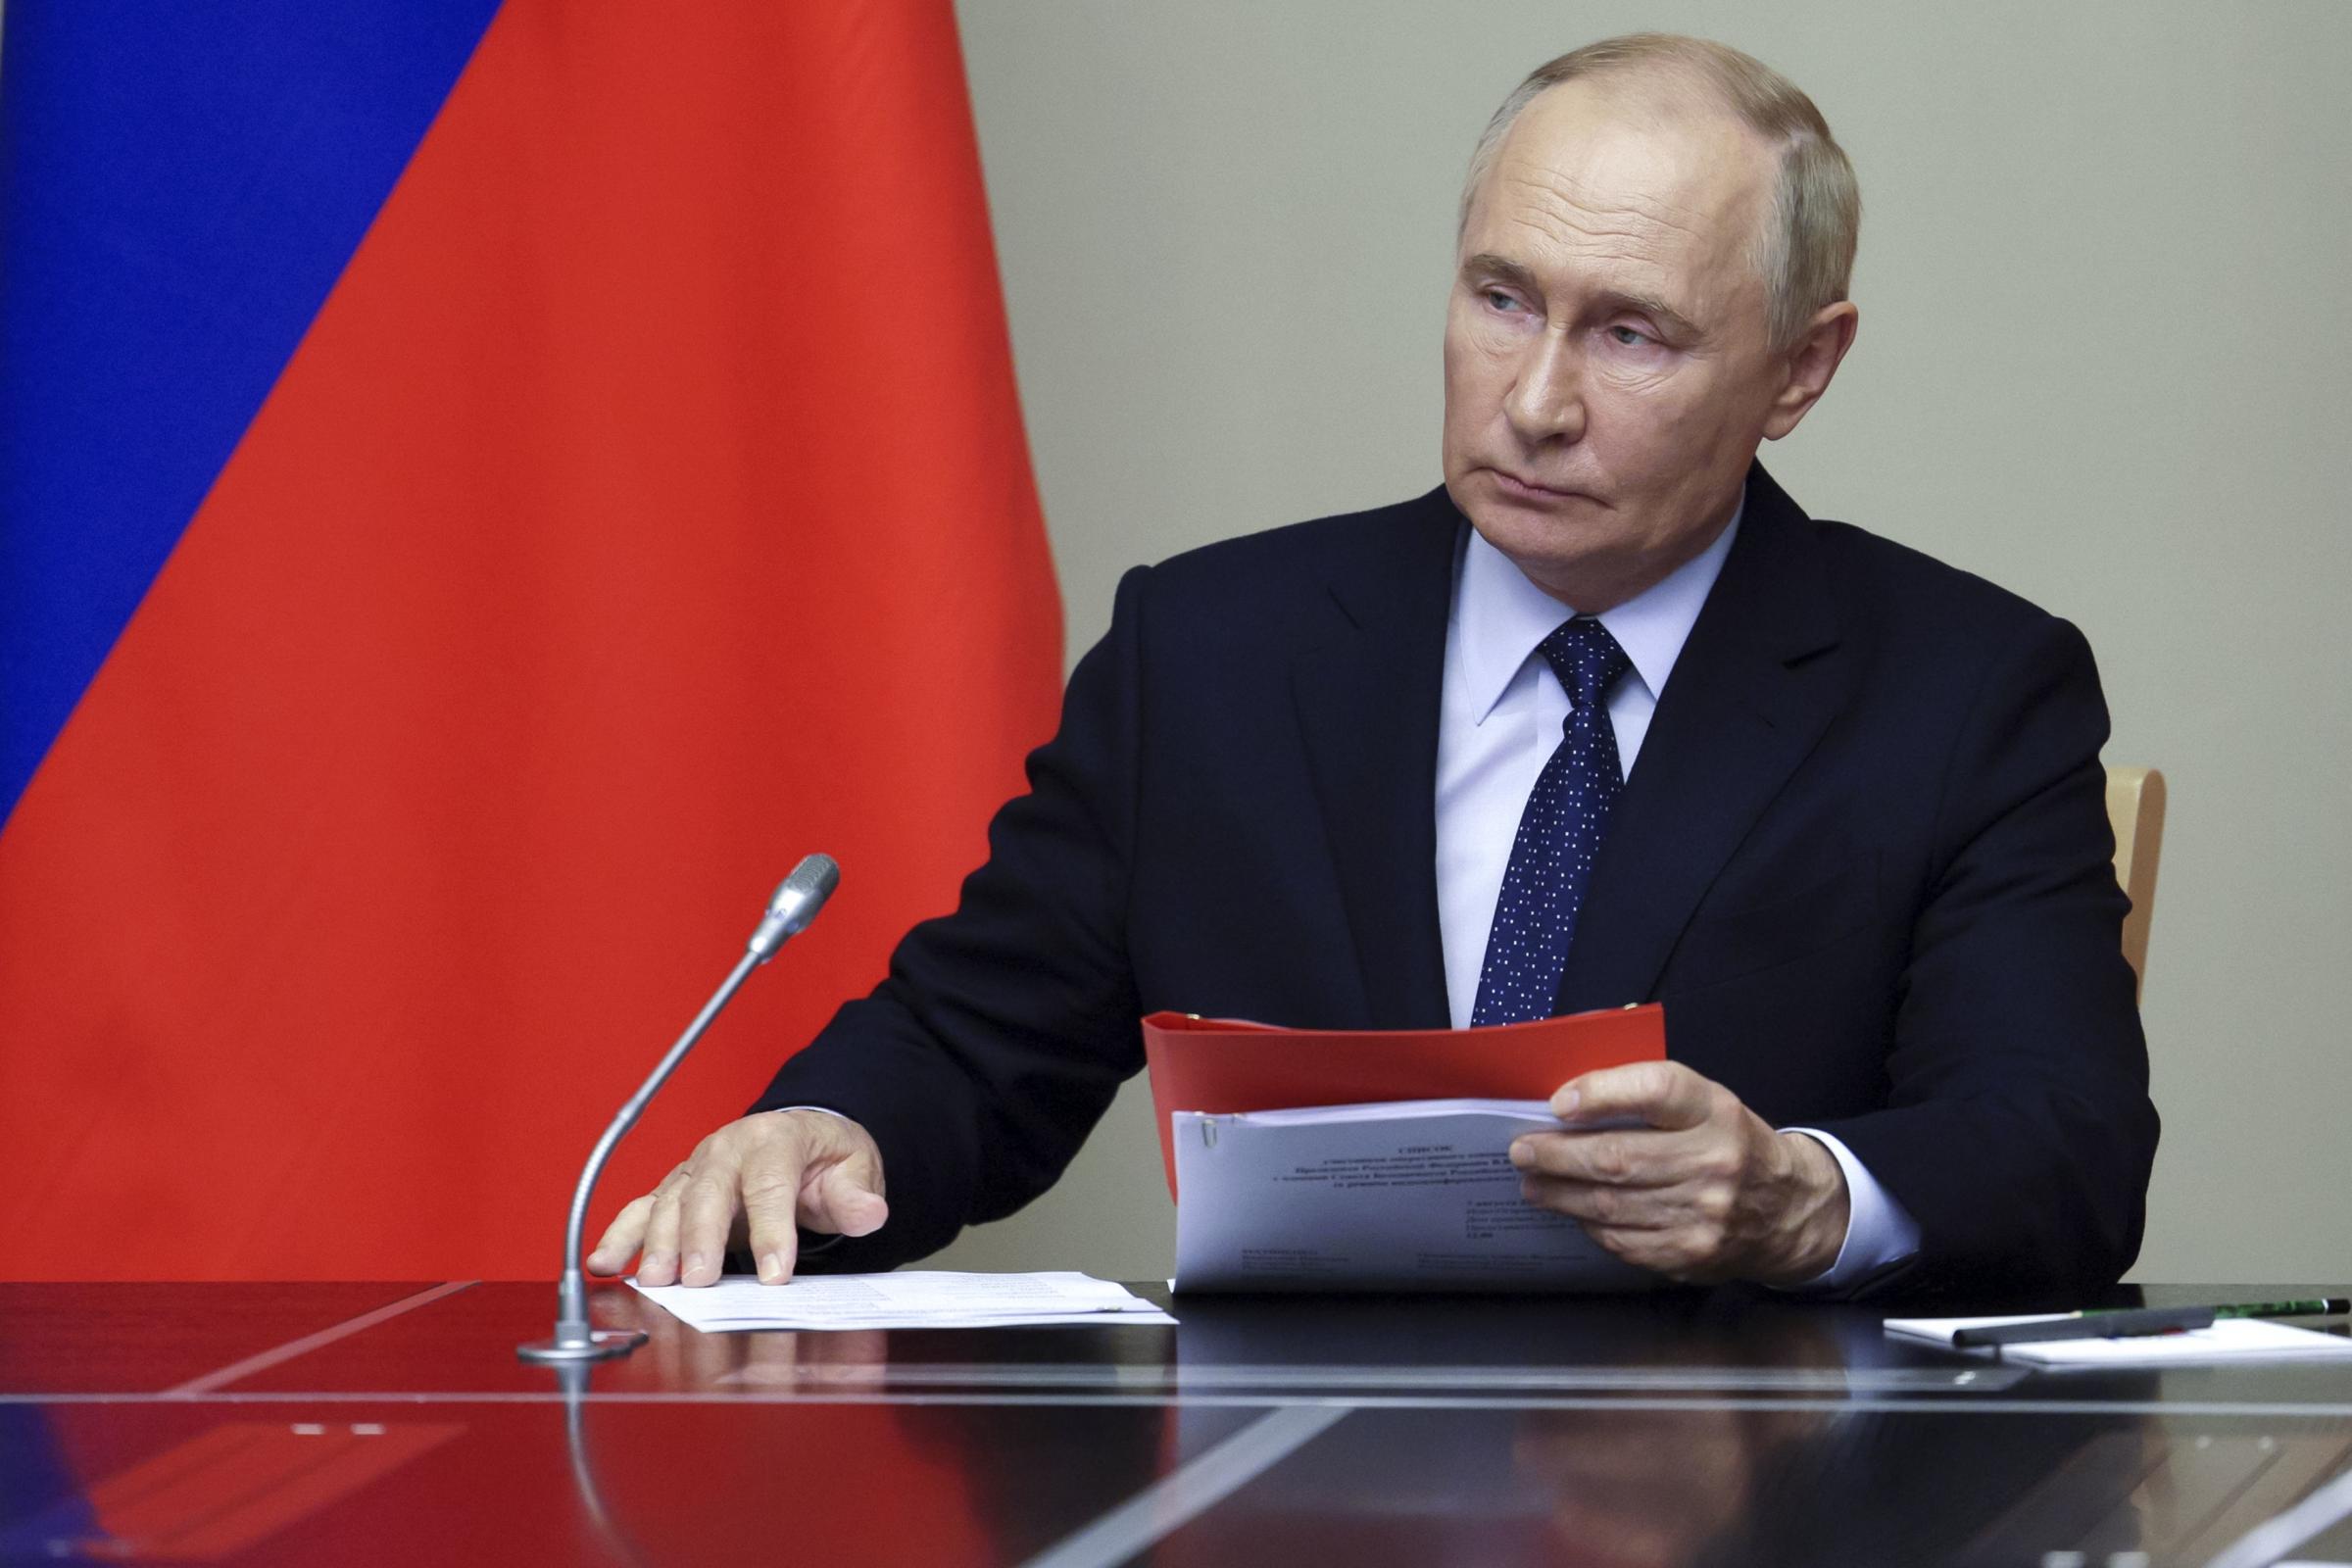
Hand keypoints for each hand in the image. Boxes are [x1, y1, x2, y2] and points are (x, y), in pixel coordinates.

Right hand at [586, 1109, 887, 1286]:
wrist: (801, 1137)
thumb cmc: (826, 1159)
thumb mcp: (855, 1169)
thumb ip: (857, 1195)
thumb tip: (868, 1213)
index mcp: (776, 1139)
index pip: (771, 1184)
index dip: (772, 1230)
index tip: (775, 1273)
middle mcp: (728, 1148)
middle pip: (710, 1191)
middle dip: (702, 1237)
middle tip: (699, 1281)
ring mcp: (697, 1168)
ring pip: (671, 1202)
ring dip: (659, 1243)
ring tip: (655, 1282)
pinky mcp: (676, 1189)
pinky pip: (642, 1208)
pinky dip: (620, 1235)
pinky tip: (604, 1263)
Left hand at [1507, 1061, 1848, 1285]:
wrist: (1787, 1209)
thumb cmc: (1730, 1144)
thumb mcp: (1706, 1104)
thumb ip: (1647, 1097)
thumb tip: (1568, 1105)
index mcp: (1715, 1112)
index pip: (1658, 1091)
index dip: (1603, 1093)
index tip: (1559, 1102)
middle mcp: (1714, 1162)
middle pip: (1619, 1157)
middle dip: (1557, 1155)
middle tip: (1522, 1151)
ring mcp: (1704, 1215)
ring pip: (1612, 1205)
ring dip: (1562, 1194)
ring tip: (1534, 1183)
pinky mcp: (1692, 1254)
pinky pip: (1624, 1241)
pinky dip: (1591, 1225)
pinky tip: (1575, 1211)